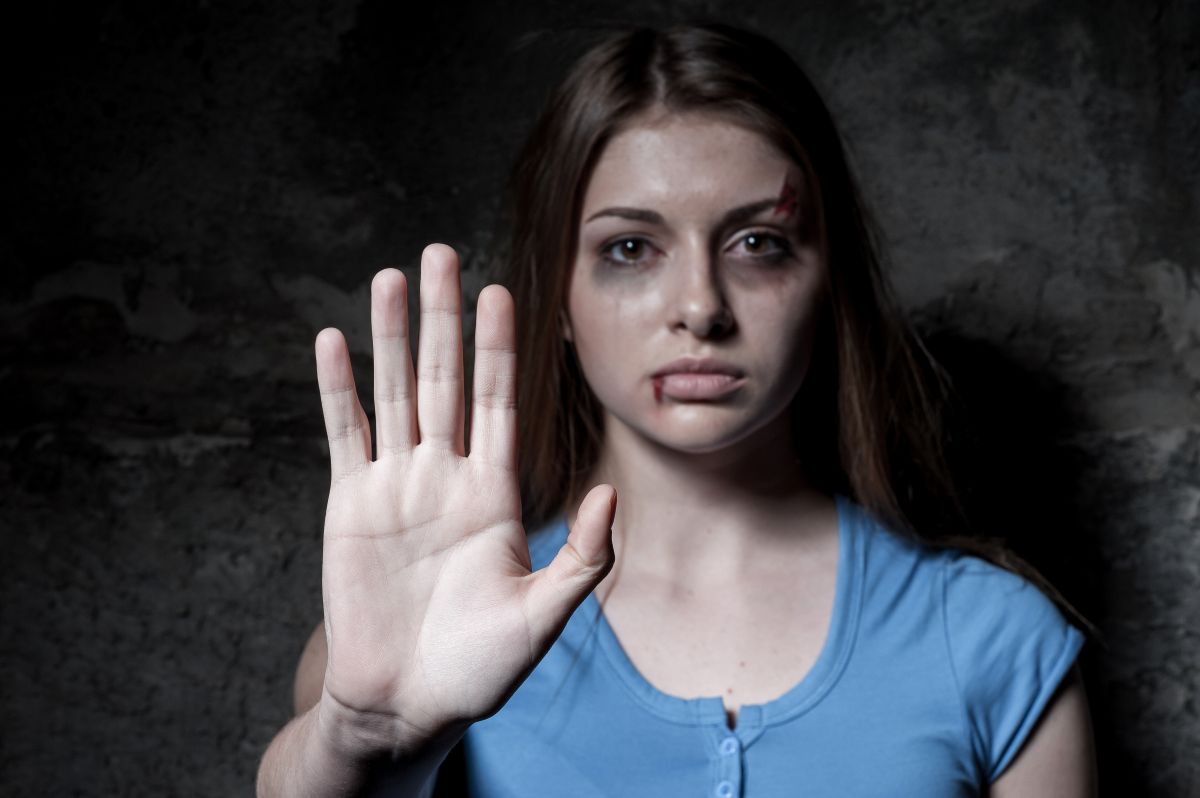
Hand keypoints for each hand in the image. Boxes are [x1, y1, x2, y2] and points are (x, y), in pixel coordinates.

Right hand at [312, 244, 615, 754]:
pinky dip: (337, 388)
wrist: (405, 703)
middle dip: (444, 316)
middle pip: (445, 378)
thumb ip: (582, 556)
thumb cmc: (479, 669)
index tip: (502, 291)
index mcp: (495, 492)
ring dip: (391, 335)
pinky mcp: (348, 504)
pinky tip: (332, 340)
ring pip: (394, 391)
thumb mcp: (542, 615)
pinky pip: (343, 434)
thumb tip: (613, 493)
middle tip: (441, 253)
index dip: (499, 347)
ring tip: (390, 276)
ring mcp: (395, 485)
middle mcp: (445, 475)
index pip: (498, 401)